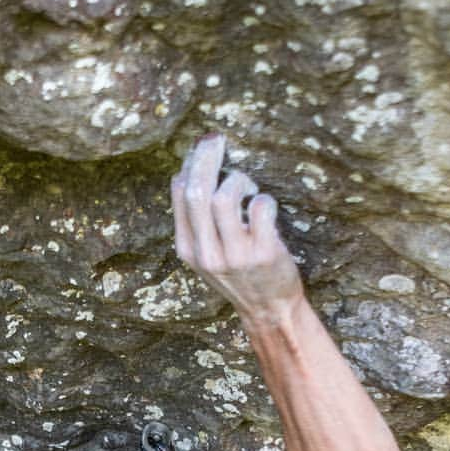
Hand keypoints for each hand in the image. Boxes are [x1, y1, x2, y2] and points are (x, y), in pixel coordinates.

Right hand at [172, 135, 304, 328]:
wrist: (269, 311)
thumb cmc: (240, 276)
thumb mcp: (208, 255)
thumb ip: (198, 223)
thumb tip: (191, 171)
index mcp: (188, 250)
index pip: (180, 194)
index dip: (191, 163)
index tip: (203, 147)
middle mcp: (207, 254)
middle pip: (198, 192)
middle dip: (206, 157)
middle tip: (217, 139)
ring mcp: (235, 255)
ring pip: (225, 198)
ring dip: (238, 180)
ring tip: (248, 186)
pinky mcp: (264, 254)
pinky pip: (261, 208)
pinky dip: (264, 199)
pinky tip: (265, 207)